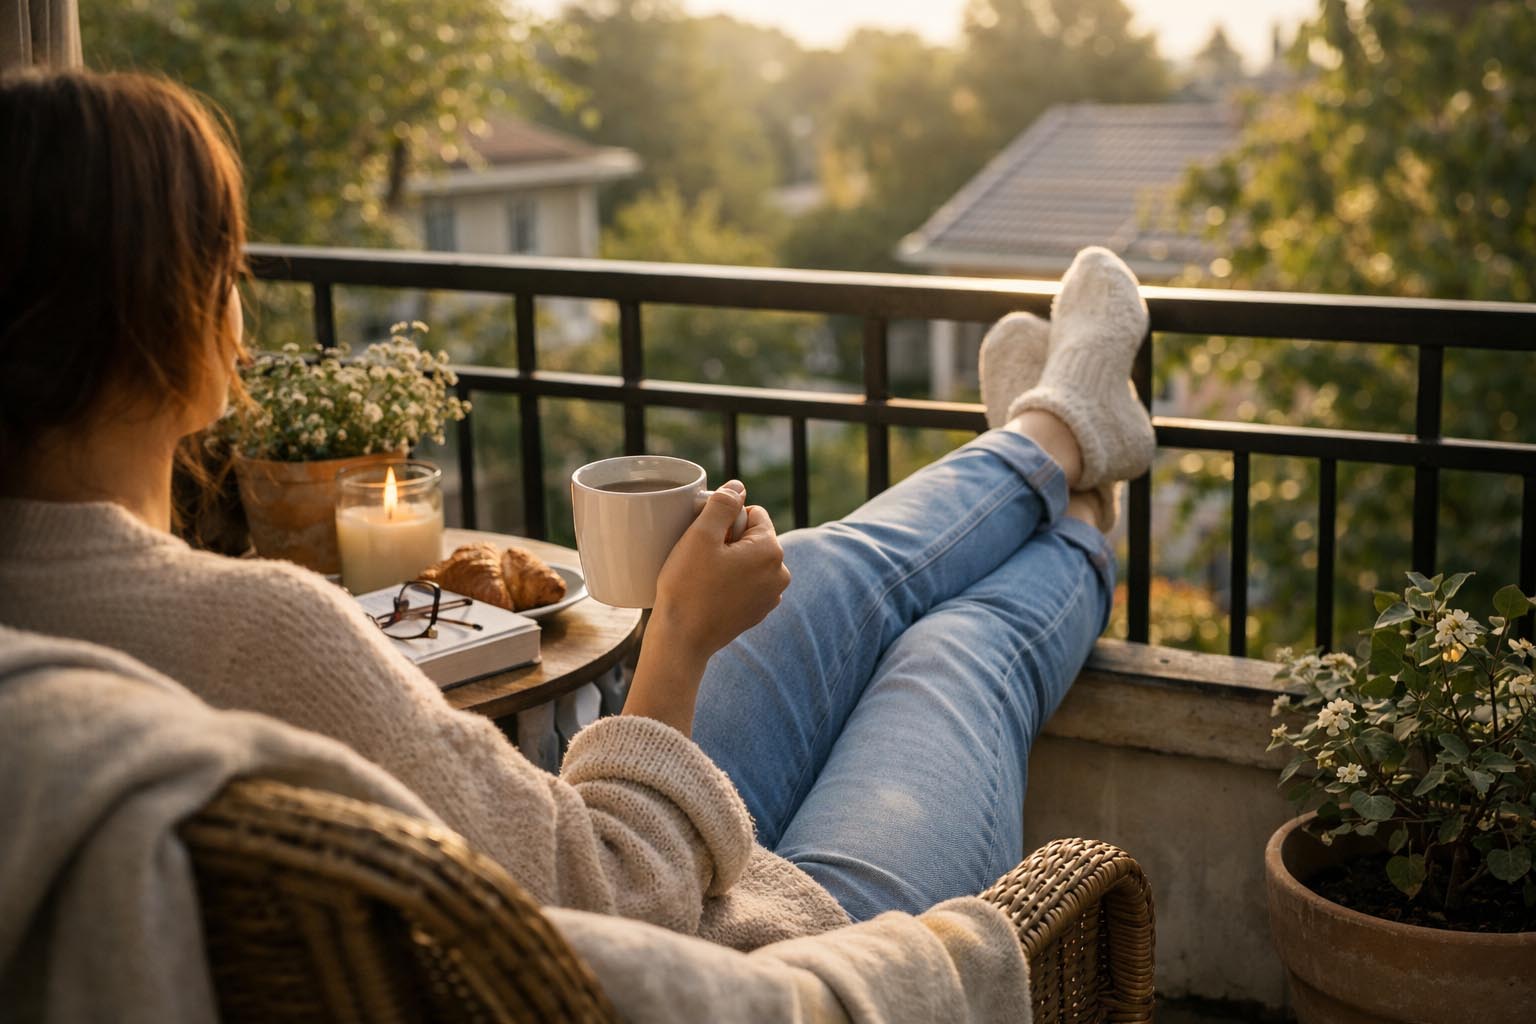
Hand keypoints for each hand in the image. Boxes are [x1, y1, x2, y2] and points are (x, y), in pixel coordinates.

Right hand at [622, 482, 789, 735]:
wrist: (682, 640)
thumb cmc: (687, 587)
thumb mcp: (700, 535)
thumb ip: (723, 504)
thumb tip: (738, 487)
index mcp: (772, 551)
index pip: (752, 514)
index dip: (725, 521)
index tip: (705, 540)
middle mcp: (780, 574)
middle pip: (753, 537)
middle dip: (729, 540)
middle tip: (700, 559)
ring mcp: (771, 596)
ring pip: (749, 560)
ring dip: (729, 561)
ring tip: (703, 576)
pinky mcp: (758, 612)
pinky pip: (746, 582)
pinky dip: (730, 581)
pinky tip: (709, 593)